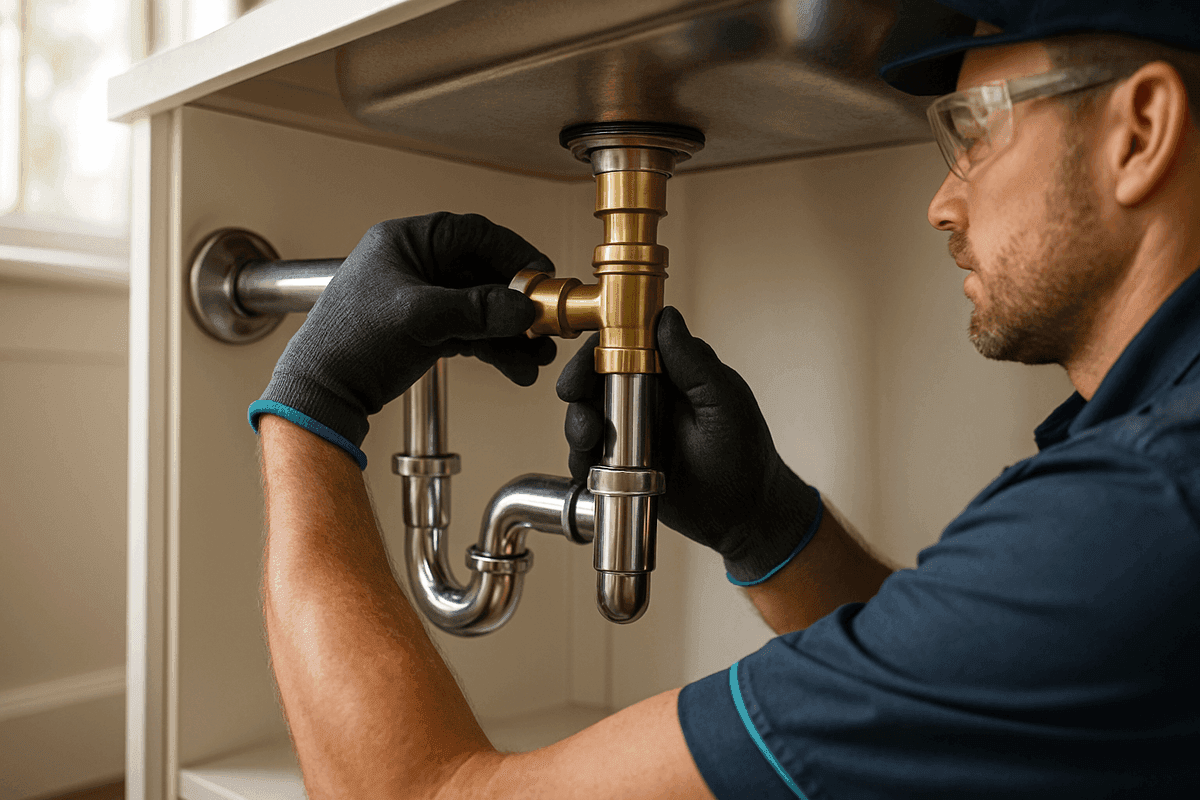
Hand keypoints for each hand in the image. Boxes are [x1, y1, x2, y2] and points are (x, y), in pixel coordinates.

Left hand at [253, 212, 556, 452]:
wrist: (324, 391)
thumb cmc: (347, 341)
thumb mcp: (417, 317)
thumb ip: (474, 310)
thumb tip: (522, 308)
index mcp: (407, 242)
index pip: (473, 234)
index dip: (512, 251)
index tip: (540, 274)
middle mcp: (419, 266)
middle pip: (485, 274)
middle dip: (518, 302)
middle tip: (545, 322)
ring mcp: (427, 300)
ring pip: (484, 308)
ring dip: (512, 333)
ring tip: (537, 356)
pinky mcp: (431, 332)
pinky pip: (475, 333)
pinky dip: (497, 350)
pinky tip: (517, 367)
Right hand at [557, 306, 820, 582]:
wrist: (744, 516)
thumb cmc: (745, 454)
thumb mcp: (724, 403)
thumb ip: (694, 362)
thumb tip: (666, 317)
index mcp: (670, 373)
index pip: (624, 345)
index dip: (597, 349)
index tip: (585, 364)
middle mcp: (646, 397)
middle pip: (594, 379)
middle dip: (577, 385)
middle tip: (574, 398)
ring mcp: (631, 432)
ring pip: (586, 416)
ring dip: (576, 423)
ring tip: (587, 439)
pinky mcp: (621, 466)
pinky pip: (589, 457)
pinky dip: (579, 459)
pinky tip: (587, 467)